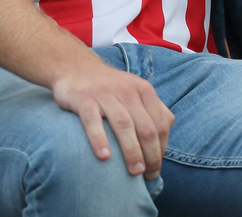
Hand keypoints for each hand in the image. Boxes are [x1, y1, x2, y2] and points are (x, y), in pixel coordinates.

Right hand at [52, 56, 174, 178]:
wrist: (76, 67)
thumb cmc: (110, 87)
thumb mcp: (136, 91)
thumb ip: (153, 109)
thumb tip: (165, 138)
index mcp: (144, 90)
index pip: (161, 123)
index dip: (161, 148)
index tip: (156, 168)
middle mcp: (128, 90)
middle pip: (146, 126)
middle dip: (151, 154)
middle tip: (147, 175)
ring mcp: (105, 94)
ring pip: (124, 124)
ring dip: (132, 150)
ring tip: (134, 171)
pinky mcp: (84, 98)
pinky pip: (93, 120)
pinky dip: (100, 139)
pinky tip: (104, 157)